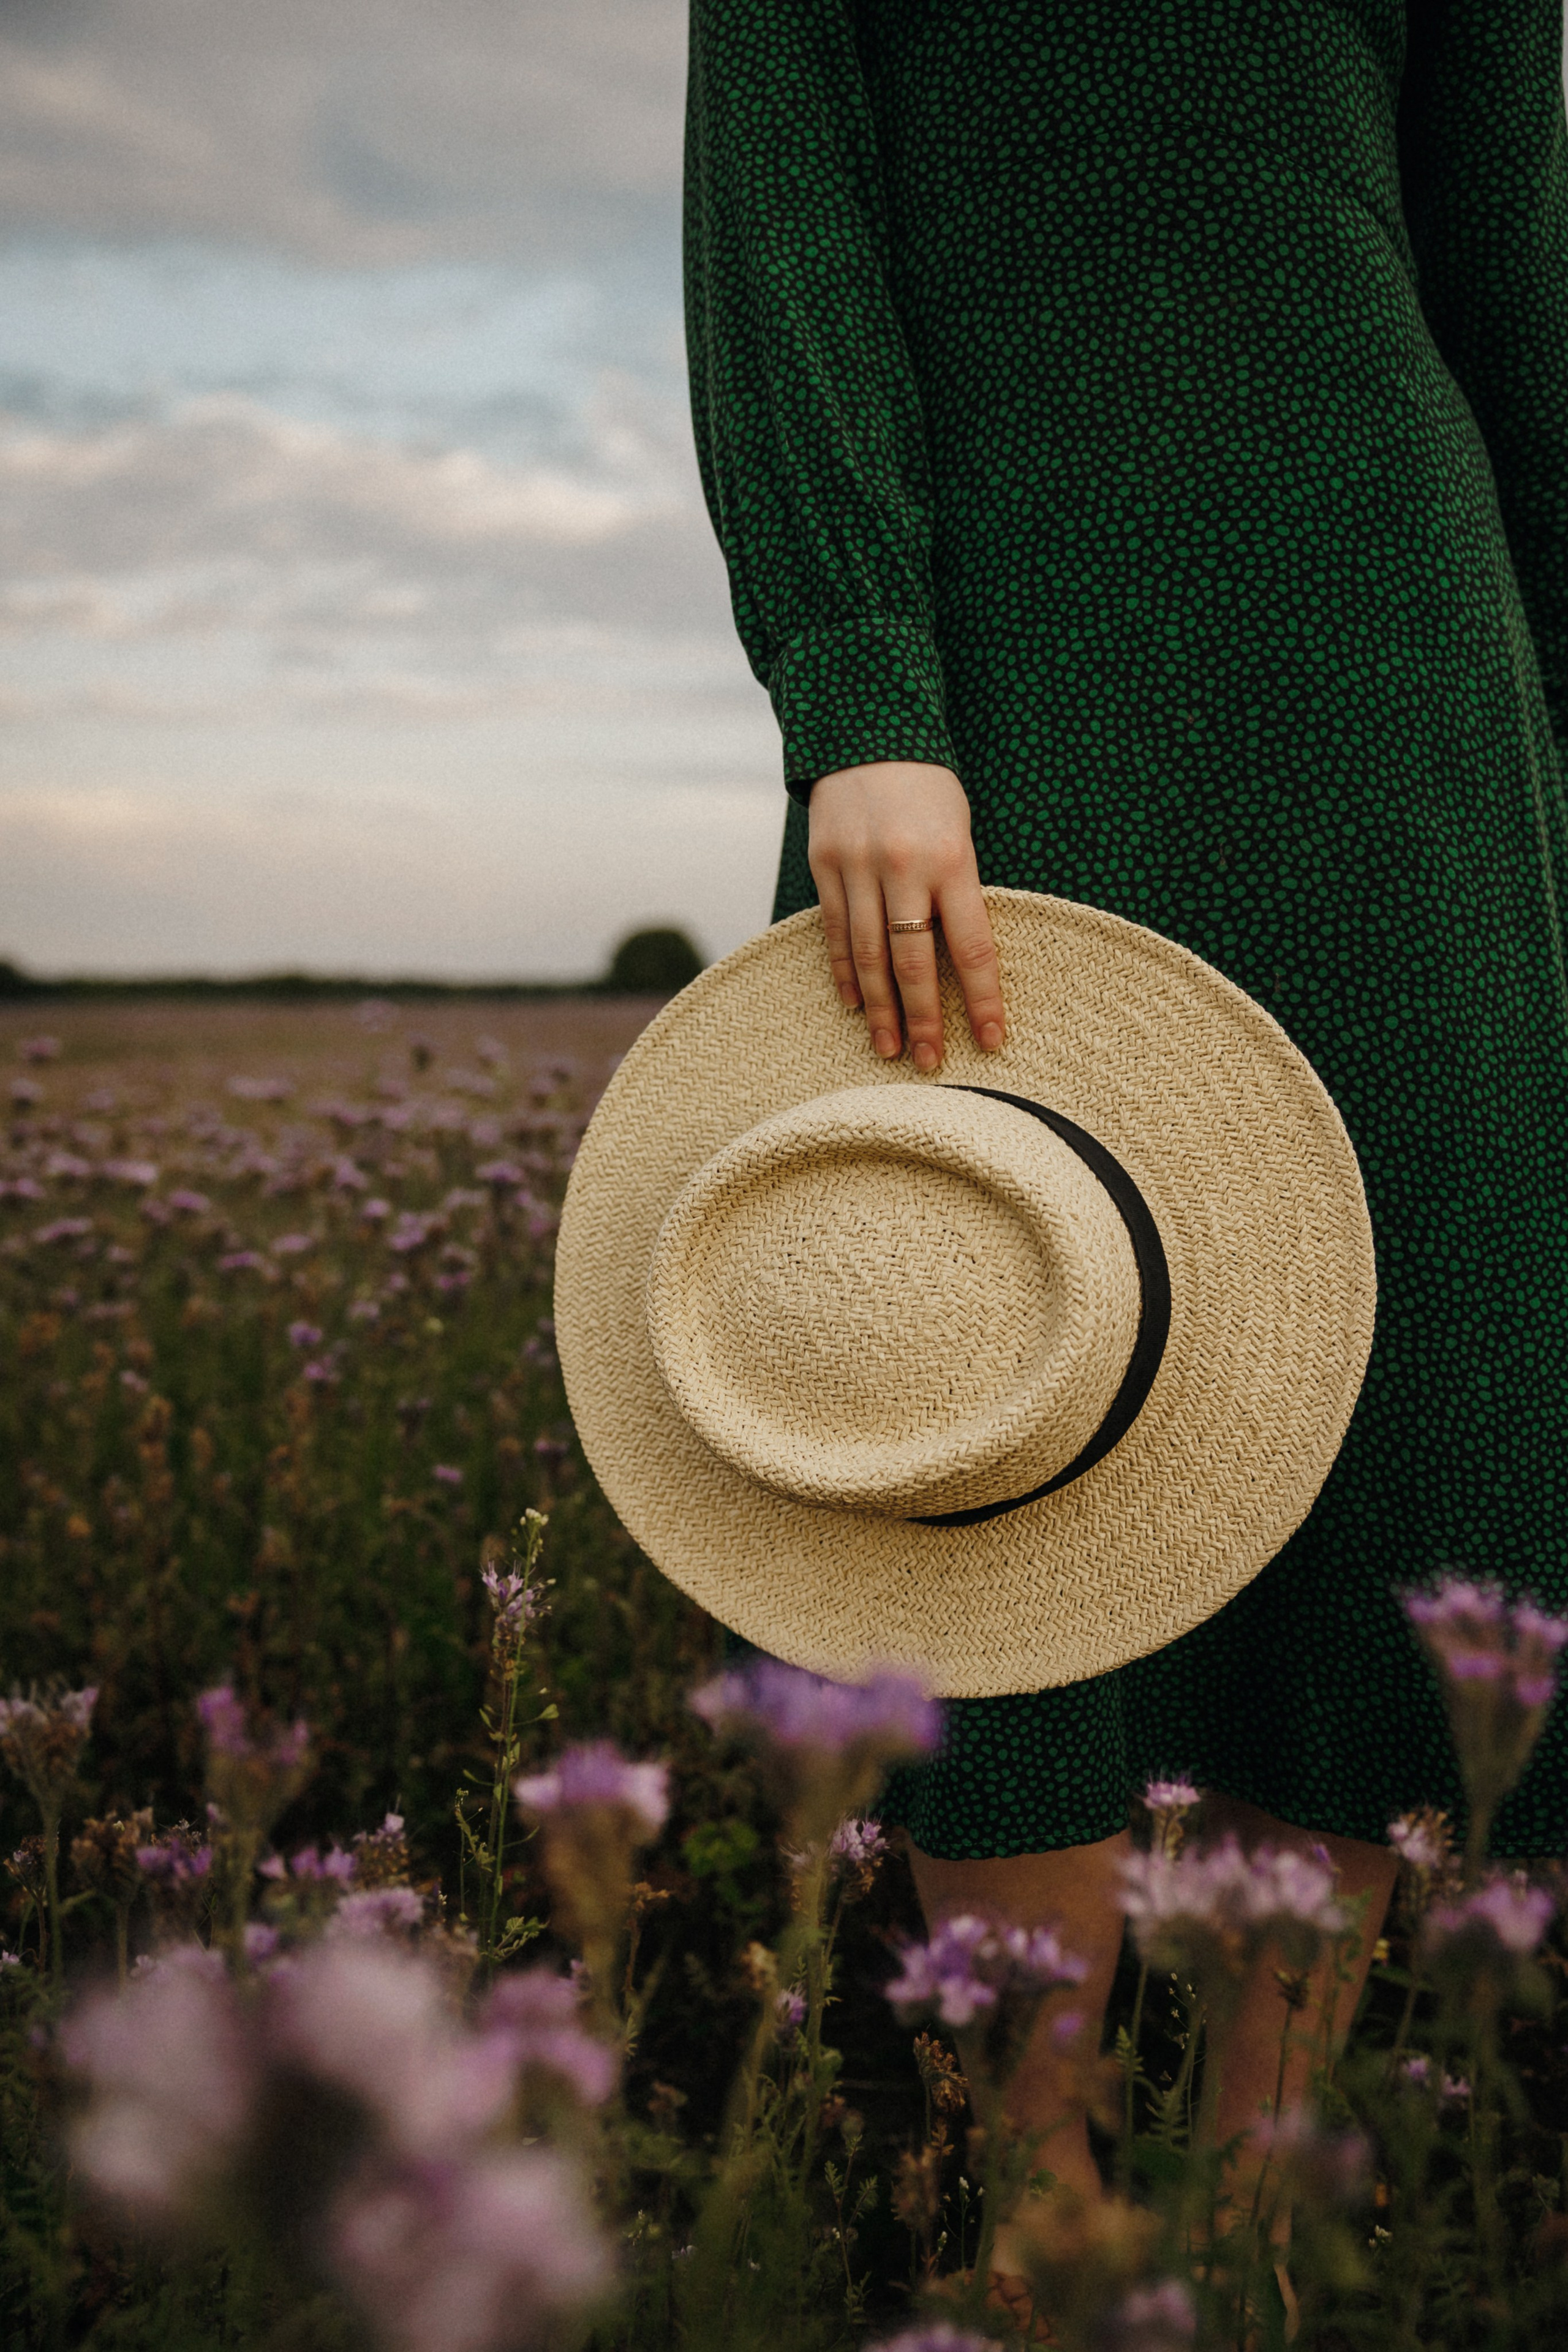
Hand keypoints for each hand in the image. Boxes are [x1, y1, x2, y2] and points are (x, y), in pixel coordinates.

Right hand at [807, 760, 1005, 1068]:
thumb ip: (956, 893)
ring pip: (869, 955)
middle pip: (915, 961)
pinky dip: (845, 972)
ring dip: (880, 1009)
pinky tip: (855, 1005)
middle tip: (929, 1063)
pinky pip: (836, 931)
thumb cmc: (929, 792)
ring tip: (888, 1049)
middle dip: (924, 1018)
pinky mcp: (824, 864)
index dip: (983, 999)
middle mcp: (903, 866)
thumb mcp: (960, 833)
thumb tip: (957, 966)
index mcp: (953, 859)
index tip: (992, 1041)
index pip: (972, 945)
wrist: (868, 734)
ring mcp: (858, 866)